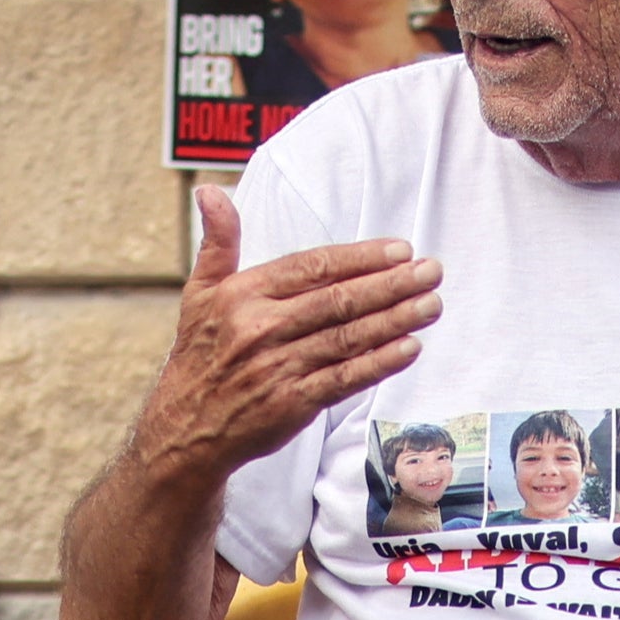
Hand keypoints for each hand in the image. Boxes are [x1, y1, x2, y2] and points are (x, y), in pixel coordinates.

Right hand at [132, 188, 441, 481]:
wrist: (187, 428)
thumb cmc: (200, 354)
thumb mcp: (198, 292)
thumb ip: (218, 242)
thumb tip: (211, 191)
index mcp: (243, 295)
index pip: (312, 267)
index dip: (360, 258)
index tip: (400, 250)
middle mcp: (261, 328)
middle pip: (338, 300)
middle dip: (391, 284)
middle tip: (433, 272)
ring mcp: (278, 368)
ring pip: (347, 337)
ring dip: (396, 320)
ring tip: (431, 304)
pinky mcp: (292, 404)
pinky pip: (344, 378)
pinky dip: (379, 363)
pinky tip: (410, 348)